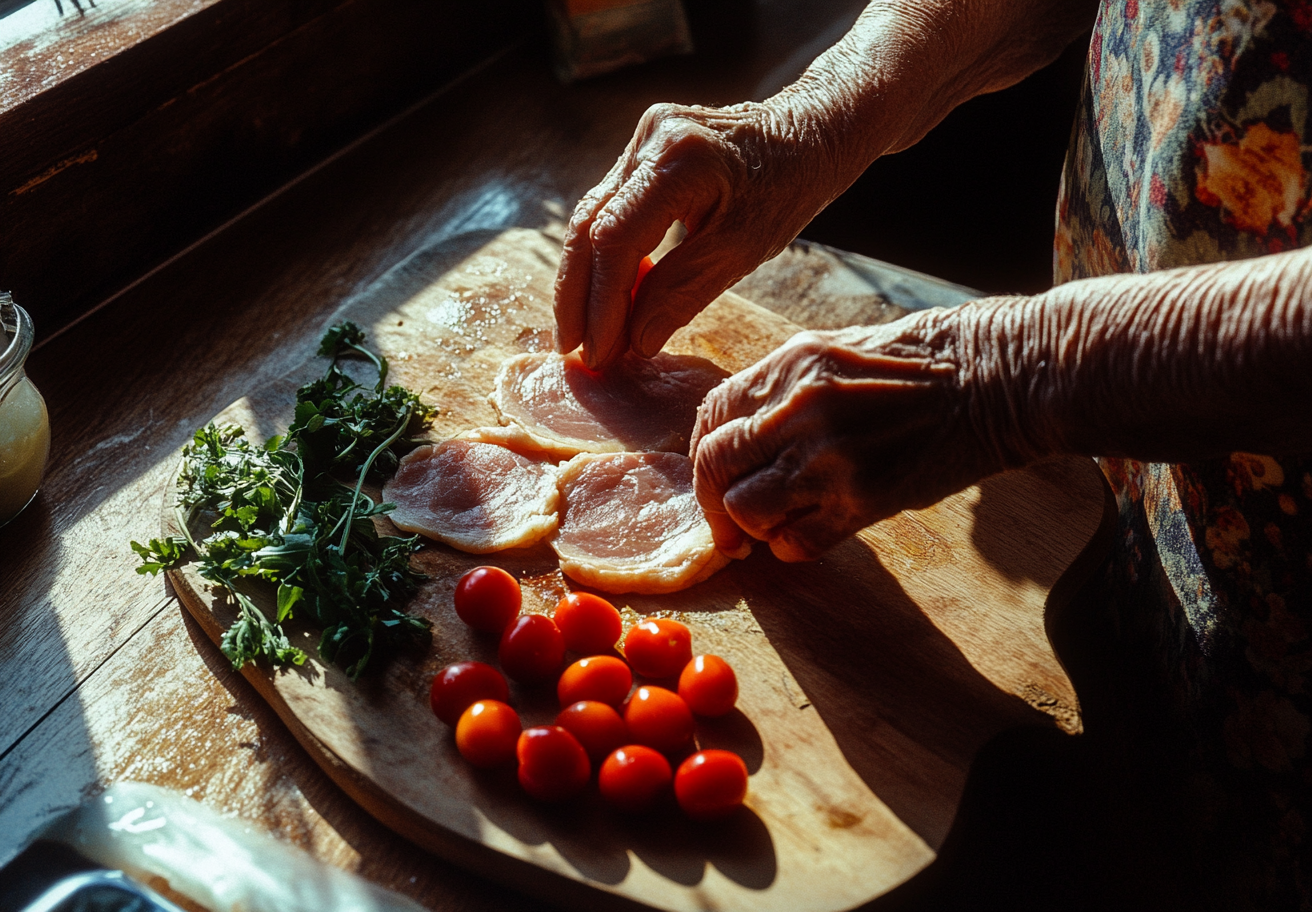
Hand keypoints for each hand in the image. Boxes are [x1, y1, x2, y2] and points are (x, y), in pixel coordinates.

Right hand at [553, 99, 850, 367]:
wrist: (810, 131)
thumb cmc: (790, 187)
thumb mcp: (746, 248)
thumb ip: (686, 291)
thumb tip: (636, 339)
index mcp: (679, 159)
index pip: (615, 238)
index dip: (602, 302)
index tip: (599, 351)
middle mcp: (648, 140)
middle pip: (588, 226)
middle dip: (577, 296)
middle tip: (573, 351)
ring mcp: (640, 140)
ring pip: (590, 219)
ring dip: (585, 282)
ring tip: (582, 336)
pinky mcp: (641, 152)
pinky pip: (610, 211)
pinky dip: (606, 260)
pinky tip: (606, 300)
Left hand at [689, 311, 1008, 561]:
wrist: (997, 378)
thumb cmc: (923, 363)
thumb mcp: (836, 352)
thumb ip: (781, 389)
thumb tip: (738, 435)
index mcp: (789, 364)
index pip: (711, 416)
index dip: (705, 455)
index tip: (717, 476)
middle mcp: (799, 408)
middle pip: (714, 466)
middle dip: (712, 503)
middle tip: (727, 525)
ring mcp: (829, 456)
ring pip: (746, 509)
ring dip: (752, 527)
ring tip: (775, 525)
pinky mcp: (864, 498)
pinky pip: (798, 543)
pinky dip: (792, 547)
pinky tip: (809, 534)